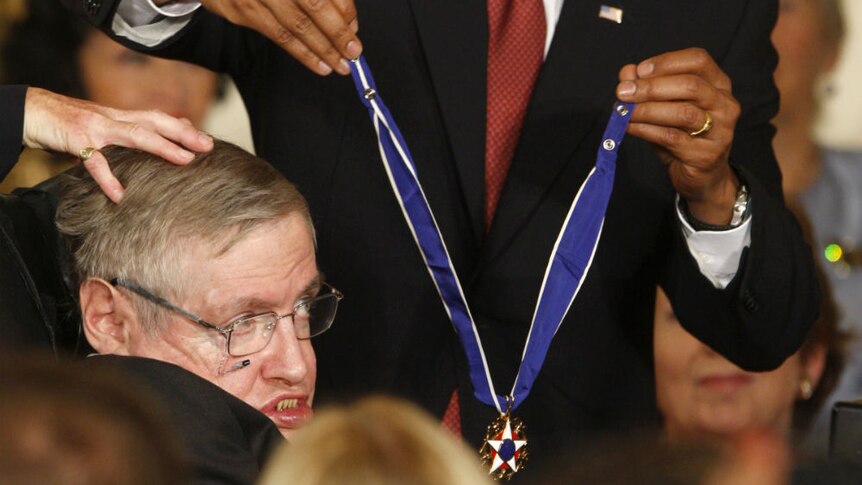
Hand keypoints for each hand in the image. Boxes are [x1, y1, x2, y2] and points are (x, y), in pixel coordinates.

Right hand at [23, 87, 213, 202]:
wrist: (32, 111)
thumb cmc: (71, 122)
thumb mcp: (105, 124)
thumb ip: (130, 130)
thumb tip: (158, 134)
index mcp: (121, 116)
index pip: (159, 118)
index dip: (184, 128)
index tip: (209, 141)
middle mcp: (113, 118)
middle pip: (155, 122)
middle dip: (183, 134)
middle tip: (208, 147)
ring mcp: (96, 127)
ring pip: (134, 135)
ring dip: (161, 147)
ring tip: (184, 160)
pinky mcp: (76, 138)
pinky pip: (94, 161)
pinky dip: (107, 178)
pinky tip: (120, 195)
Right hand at [196, 0, 360, 75]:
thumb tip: (348, 18)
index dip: (344, 10)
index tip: (355, 27)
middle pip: (313, 7)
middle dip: (337, 34)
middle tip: (354, 53)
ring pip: (296, 27)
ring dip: (322, 50)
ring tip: (340, 65)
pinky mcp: (242, 11)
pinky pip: (279, 37)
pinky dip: (302, 54)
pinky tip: (319, 64)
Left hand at [616, 48, 740, 224]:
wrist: (701, 177)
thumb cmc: (682, 136)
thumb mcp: (664, 108)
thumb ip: (647, 88)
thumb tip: (626, 73)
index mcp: (718, 84)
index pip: (698, 60)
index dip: (666, 62)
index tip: (638, 70)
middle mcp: (725, 104)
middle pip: (691, 85)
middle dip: (652, 87)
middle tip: (623, 92)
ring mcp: (721, 130)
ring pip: (684, 112)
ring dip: (648, 109)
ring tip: (625, 111)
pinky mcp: (707, 154)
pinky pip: (673, 137)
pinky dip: (647, 130)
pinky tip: (631, 127)